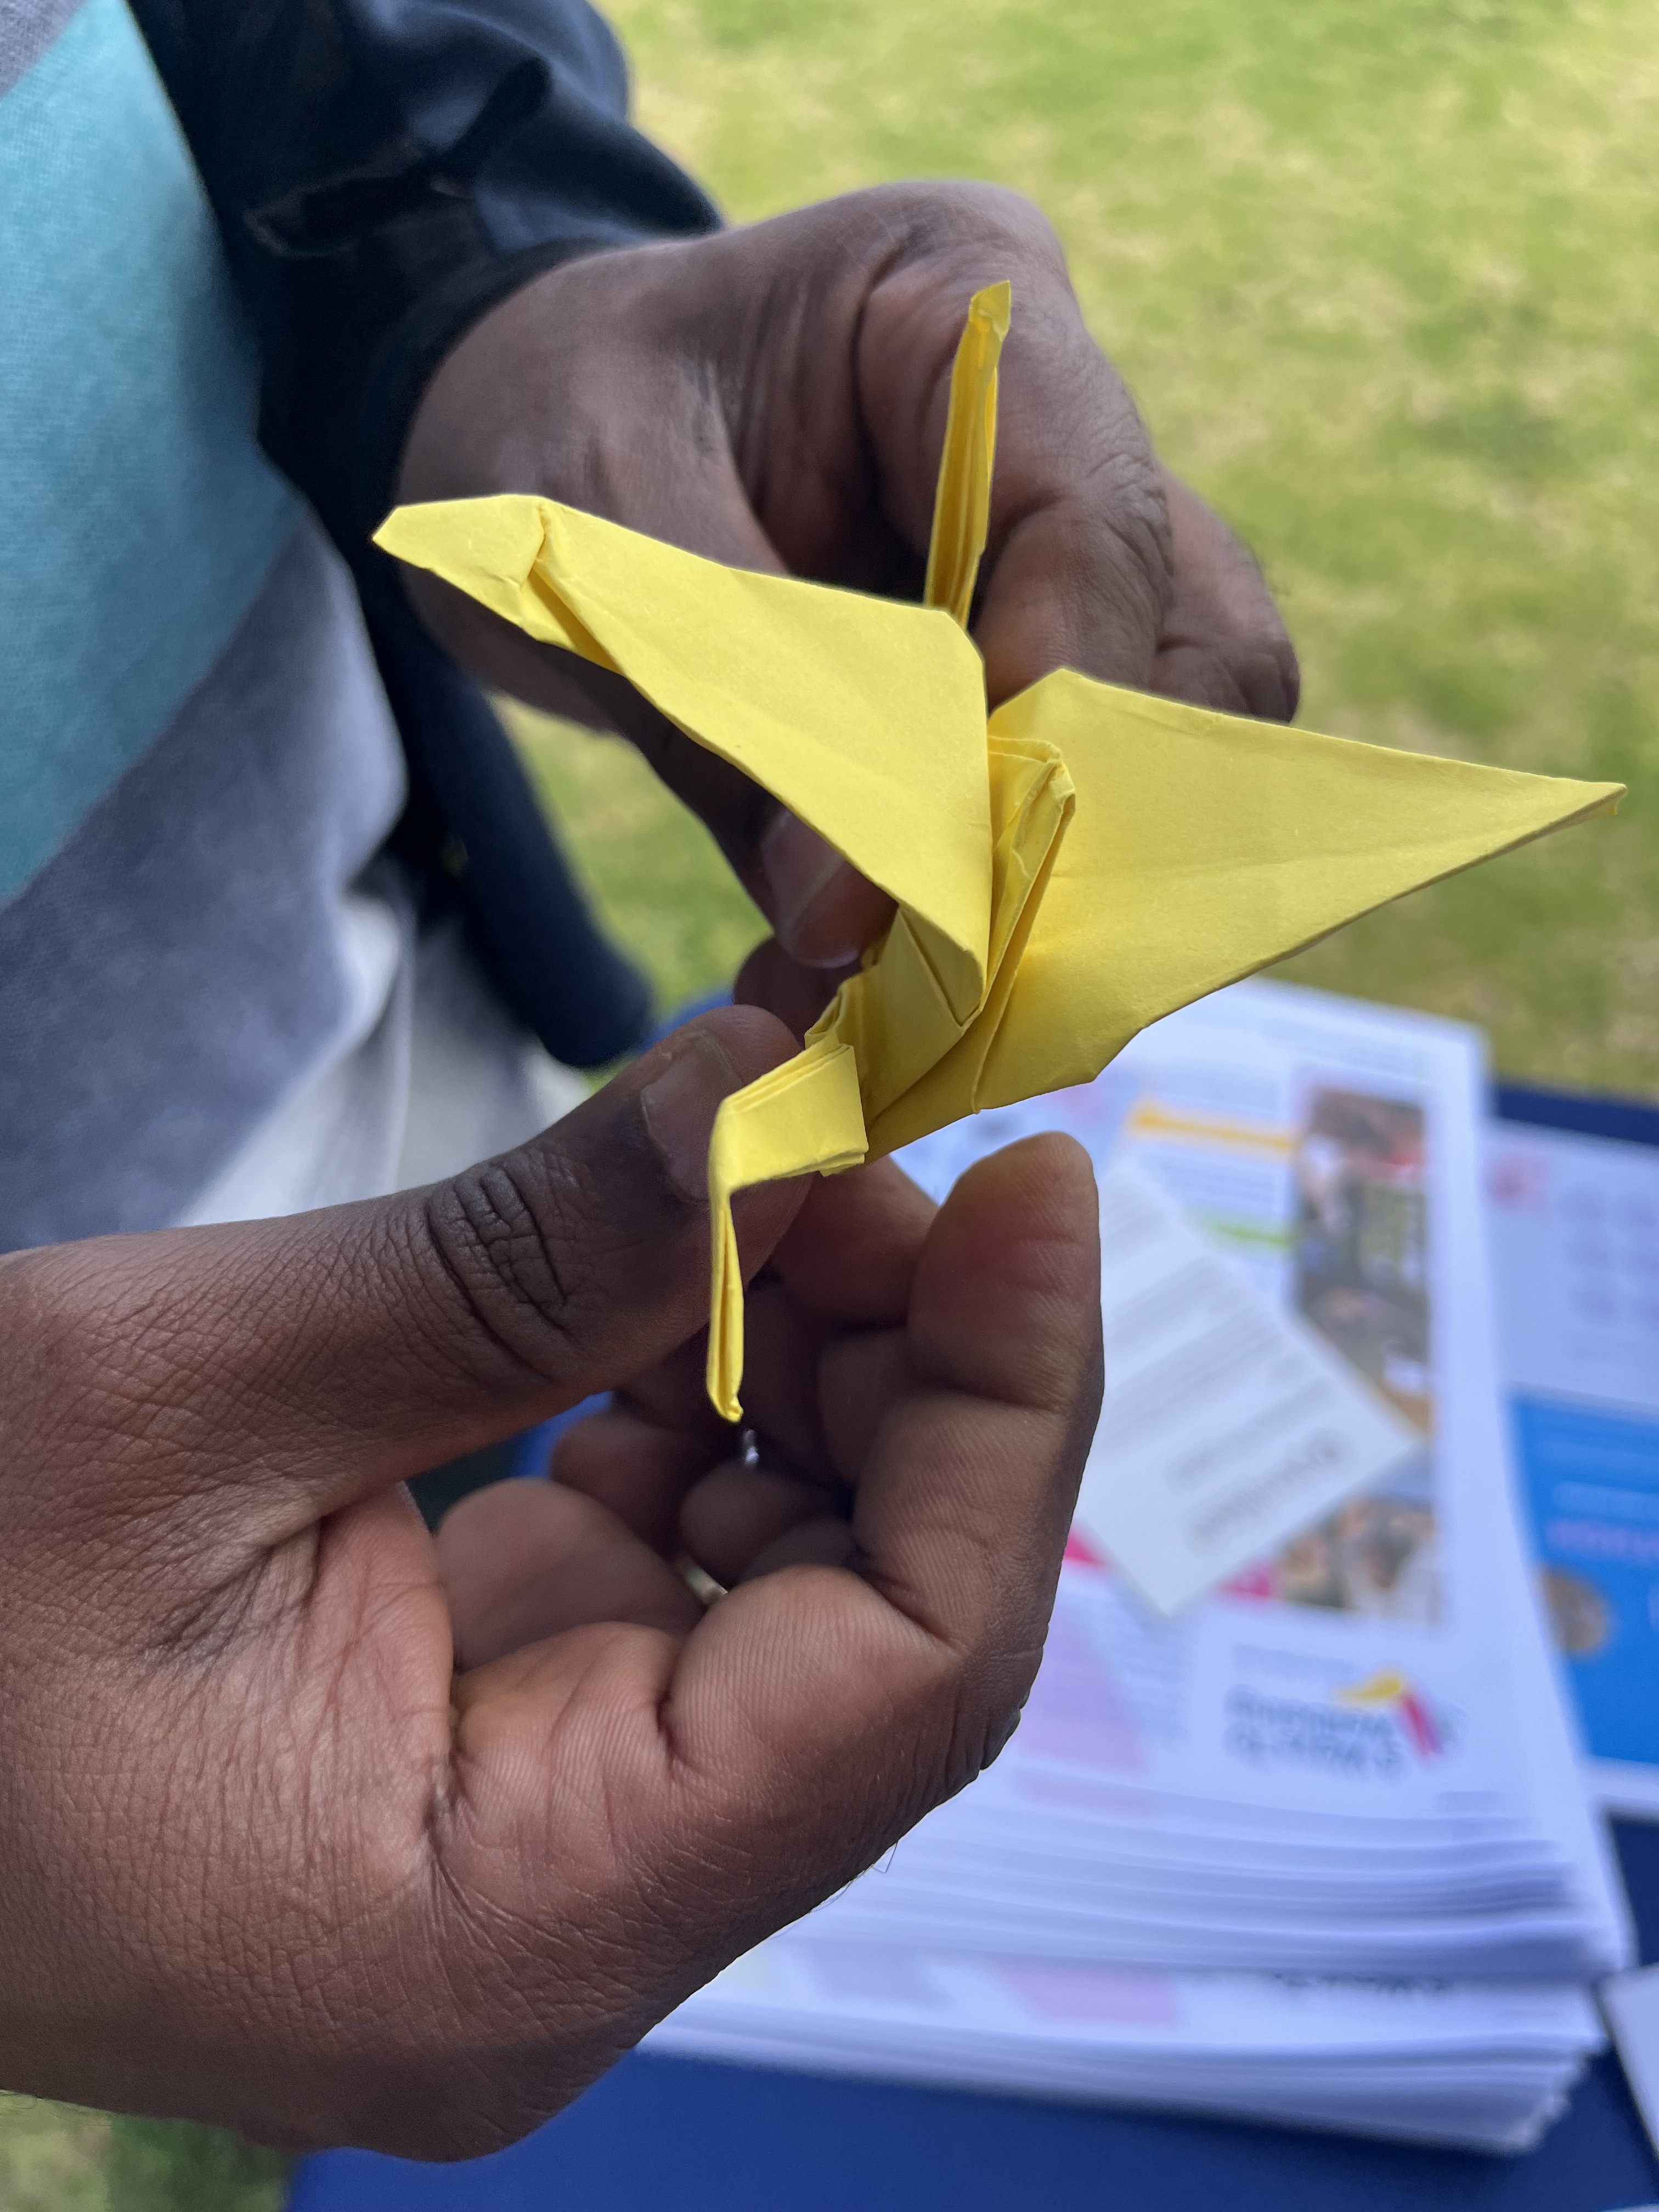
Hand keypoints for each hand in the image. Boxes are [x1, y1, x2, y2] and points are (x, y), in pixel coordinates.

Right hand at [0, 1008, 1100, 2153]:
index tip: (1037, 1186)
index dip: (1014, 1416)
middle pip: (881, 1644)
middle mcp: (559, 1928)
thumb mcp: (189, 1394)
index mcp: (509, 1932)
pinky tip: (684, 1288)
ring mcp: (532, 1844)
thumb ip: (523, 1260)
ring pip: (799, 1603)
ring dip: (822, 1381)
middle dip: (914, 1373)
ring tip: (776, 1184)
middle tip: (865, 1140)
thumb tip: (769, 1090)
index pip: (912, 1686)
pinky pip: (686, 1582)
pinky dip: (717, 1417)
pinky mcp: (491, 1748)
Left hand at [395, 182, 1297, 1016]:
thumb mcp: (589, 529)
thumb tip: (854, 924)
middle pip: (1189, 641)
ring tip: (908, 987)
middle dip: (1093, 822)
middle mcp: (1057, 412)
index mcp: (965, 294)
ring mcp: (1061, 536)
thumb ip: (732, 704)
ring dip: (1057, 878)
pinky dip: (993, 891)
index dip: (1054, 720)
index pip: (1093, 526)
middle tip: (960, 967)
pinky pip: (1073, 787)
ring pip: (1164, 735)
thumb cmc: (545, 417)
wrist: (527, 424)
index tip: (963, 886)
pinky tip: (880, 968)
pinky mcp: (1028, 645)